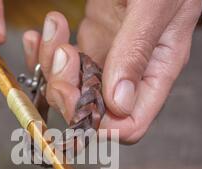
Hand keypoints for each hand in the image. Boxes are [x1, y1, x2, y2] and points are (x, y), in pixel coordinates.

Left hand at [22, 0, 201, 143]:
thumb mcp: (155, 4)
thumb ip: (138, 50)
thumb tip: (119, 103)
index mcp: (157, 70)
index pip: (131, 124)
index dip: (101, 125)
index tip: (78, 99)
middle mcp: (131, 71)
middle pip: (93, 111)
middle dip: (67, 91)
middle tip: (62, 54)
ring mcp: (109, 57)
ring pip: (72, 89)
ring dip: (52, 67)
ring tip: (54, 30)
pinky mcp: (93, 40)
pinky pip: (63, 63)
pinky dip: (45, 53)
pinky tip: (43, 32)